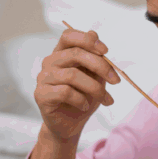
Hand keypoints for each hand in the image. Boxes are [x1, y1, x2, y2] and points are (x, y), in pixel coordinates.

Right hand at [34, 28, 120, 143]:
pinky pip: (65, 92)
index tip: (106, 51)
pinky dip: (80, 100)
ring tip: (105, 99)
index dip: (87, 40)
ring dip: (94, 88)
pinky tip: (84, 106)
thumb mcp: (95, 77)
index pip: (69, 35)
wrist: (70, 125)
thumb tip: (93, 32)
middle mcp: (49, 62)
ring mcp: (43, 78)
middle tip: (116, 81)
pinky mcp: (41, 95)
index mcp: (61, 53)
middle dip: (100, 66)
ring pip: (72, 75)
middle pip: (75, 54)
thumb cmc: (83, 99)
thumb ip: (95, 57)